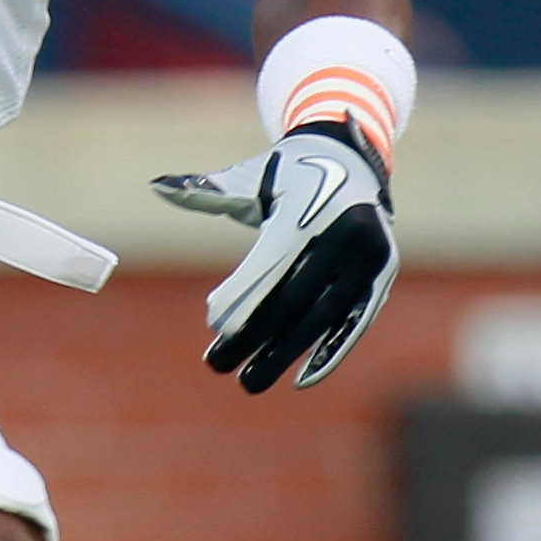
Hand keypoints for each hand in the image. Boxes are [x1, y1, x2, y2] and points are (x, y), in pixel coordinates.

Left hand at [151, 120, 396, 392]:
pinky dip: (329, 352)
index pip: (273, 263)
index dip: (244, 297)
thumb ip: (209, 191)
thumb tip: (159, 188)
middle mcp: (347, 233)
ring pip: (322, 317)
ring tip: (248, 381)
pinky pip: (354, 321)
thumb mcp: (249, 178)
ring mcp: (370, 258)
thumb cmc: (284, 175)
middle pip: (294, 297)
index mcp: (311, 207)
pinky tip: (299, 380)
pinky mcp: (381, 277)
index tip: (214, 327)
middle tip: (216, 366)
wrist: (349, 159)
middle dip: (253, 335)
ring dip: (284, 353)